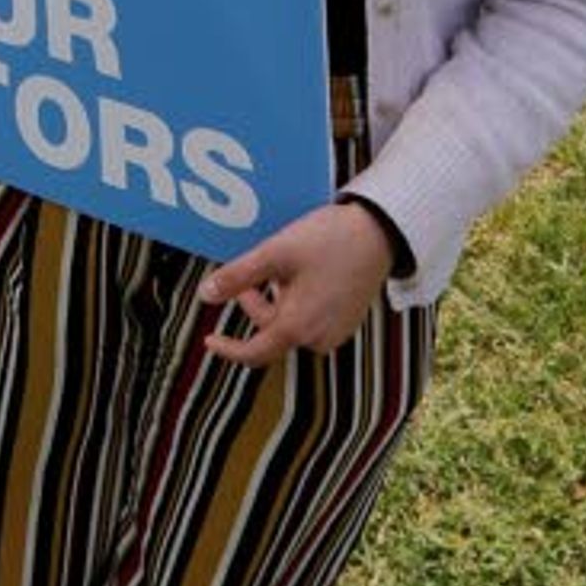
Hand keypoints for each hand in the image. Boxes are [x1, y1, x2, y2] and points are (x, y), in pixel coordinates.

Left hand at [194, 200, 395, 365]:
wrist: (380, 232)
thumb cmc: (328, 241)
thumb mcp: (275, 253)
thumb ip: (238, 276)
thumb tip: (205, 294)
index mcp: (298, 326)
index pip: (254, 352)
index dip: (228, 349)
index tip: (210, 340)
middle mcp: (319, 337)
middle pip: (271, 329)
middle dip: (256, 300)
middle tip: (255, 268)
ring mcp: (336, 331)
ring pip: (291, 322)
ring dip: (279, 299)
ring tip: (286, 265)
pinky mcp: (347, 320)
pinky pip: (312, 318)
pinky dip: (299, 300)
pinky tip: (307, 272)